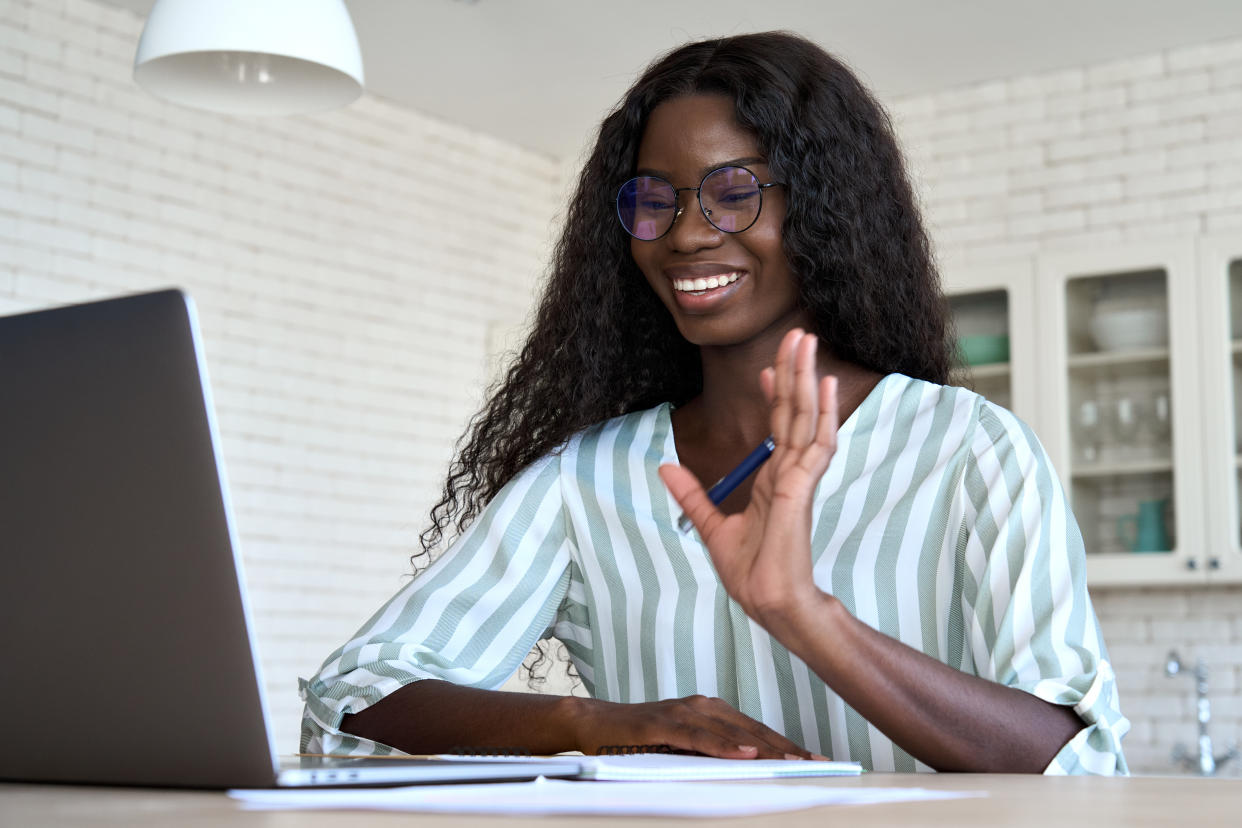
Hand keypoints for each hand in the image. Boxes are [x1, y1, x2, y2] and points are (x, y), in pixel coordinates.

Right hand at [568, 695, 824, 758]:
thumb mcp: (682, 744)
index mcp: (709, 710)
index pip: (755, 729)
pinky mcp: (664, 724)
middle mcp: (701, 705)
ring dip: (765, 747)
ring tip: (792, 761)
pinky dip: (724, 746)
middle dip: (785, 747)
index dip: (785, 743)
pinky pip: (699, 737)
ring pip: (732, 731)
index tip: (813, 758)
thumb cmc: (639, 738)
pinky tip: (745, 755)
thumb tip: (748, 766)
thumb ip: (710, 748)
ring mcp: (683, 712)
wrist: (594, 723)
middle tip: (815, 762)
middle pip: (752, 728)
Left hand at [659, 329, 837, 632]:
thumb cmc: (751, 572)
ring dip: (807, 378)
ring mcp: (799, 478)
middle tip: (796, 334)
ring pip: (805, 417)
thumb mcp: (711, 527)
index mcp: (773, 481)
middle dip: (793, 372)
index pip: (775, 427)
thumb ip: (693, 495)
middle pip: (793, 412)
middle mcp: (789, 473)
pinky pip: (816, 443)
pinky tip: (824, 385)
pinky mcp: (802, 489)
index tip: (766, 368)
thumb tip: (665, 468)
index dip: (772, 395)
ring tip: (808, 342)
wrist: (768, 603)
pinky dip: (822, 413)